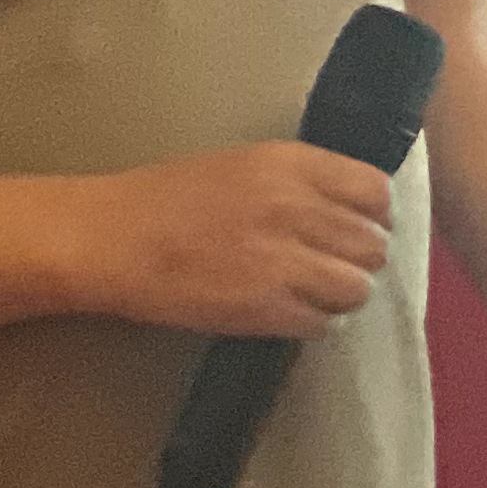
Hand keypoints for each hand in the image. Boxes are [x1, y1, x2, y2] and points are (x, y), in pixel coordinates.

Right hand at [77, 144, 393, 336]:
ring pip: (357, 288)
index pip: (376, 192)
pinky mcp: (264, 308)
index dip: (374, 215)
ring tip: (313, 293)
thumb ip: (301, 181)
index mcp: (292, 164)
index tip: (356, 226)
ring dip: (341, 294)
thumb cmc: (168, 196)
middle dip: (360, 259)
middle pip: (373, 245)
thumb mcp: (246, 164)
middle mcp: (296, 208)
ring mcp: (283, 260)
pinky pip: (321, 323)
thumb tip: (349, 207)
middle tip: (333, 265)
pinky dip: (313, 323)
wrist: (110, 237)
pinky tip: (288, 313)